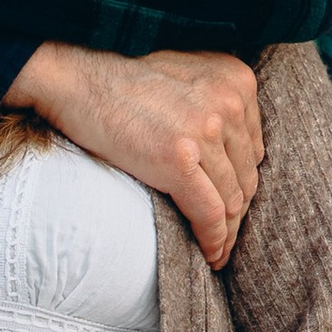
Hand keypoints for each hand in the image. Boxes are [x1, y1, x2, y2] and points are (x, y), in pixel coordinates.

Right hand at [5, 43, 262, 265]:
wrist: (78, 83)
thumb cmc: (124, 84)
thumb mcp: (186, 76)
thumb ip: (217, 102)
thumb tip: (233, 152)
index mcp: (236, 80)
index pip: (252, 148)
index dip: (240, 181)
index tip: (228, 203)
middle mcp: (229, 102)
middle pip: (246, 176)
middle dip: (236, 211)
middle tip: (223, 235)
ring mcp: (205, 131)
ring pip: (232, 199)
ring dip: (226, 233)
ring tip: (217, 251)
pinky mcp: (180, 160)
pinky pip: (210, 214)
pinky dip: (213, 240)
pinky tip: (210, 256)